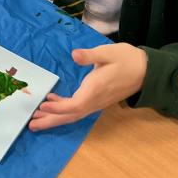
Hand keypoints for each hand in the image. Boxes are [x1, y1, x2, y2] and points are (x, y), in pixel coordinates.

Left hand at [29, 43, 147, 130]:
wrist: (146, 70)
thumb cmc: (126, 59)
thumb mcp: (108, 52)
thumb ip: (90, 55)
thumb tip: (75, 55)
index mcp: (96, 89)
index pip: (75, 104)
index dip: (58, 107)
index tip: (43, 105)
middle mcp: (95, 100)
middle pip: (70, 115)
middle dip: (51, 120)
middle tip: (31, 125)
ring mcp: (96, 102)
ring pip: (73, 114)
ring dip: (54, 117)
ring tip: (36, 119)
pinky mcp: (96, 100)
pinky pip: (77, 109)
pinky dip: (63, 108)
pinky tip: (51, 101)